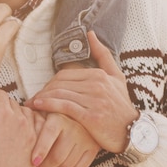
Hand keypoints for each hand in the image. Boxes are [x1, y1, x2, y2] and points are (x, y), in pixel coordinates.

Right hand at [0, 88, 37, 166]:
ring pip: (27, 112)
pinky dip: (31, 123)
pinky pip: (39, 126)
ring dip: (18, 112)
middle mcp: (19, 121)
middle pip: (12, 102)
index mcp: (2, 115)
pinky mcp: (37, 145)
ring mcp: (31, 133)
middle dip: (2, 103)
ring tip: (8, 118)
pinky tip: (23, 129)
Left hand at [25, 31, 137, 152]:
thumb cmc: (121, 106)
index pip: (65, 74)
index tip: (42, 91)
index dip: (49, 83)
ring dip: (42, 98)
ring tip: (31, 104)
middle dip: (43, 91)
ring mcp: (94, 100)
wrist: (135, 133)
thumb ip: (103, 55)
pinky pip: (64, 106)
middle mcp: (97, 85)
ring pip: (60, 94)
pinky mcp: (91, 116)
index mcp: (99, 75)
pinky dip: (48, 105)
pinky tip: (38, 107)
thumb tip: (89, 33)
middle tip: (32, 99)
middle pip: (60, 83)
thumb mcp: (116, 77)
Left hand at [29, 112, 100, 166]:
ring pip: (66, 164)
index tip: (34, 162)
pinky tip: (63, 161)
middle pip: (57, 156)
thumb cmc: (56, 114)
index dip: (41, 149)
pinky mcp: (94, 148)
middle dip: (43, 166)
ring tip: (47, 162)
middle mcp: (74, 127)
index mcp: (59, 116)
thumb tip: (24, 106)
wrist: (84, 113)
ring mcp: (86, 139)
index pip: (49, 133)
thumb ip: (34, 109)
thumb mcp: (46, 109)